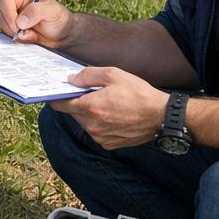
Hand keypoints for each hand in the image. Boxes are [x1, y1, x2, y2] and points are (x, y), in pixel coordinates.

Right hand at [0, 0, 71, 49]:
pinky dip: (18, 39)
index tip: (17, 26)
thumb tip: (20, 21)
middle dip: (12, 27)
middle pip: (2, 15)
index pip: (5, 0)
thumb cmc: (60, 19)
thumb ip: (36, 11)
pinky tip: (30, 37)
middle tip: (26, 33)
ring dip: (16, 34)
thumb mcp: (52, 11)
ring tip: (32, 34)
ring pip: (3, 26)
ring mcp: (14, 17)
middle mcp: (16, 4)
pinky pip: (8, 35)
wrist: (63, 34)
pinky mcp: (14, 29)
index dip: (8, 14)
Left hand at [53, 67, 170, 149]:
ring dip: (89, 113)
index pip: (61, 104)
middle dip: (78, 103)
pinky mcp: (108, 144)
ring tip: (107, 104)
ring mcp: (100, 137)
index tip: (58, 91)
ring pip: (84, 123)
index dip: (57, 97)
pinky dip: (99, 124)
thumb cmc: (139, 93)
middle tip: (91, 93)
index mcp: (91, 107)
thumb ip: (88, 75)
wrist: (161, 116)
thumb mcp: (114, 75)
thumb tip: (71, 80)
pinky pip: (95, 132)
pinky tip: (113, 116)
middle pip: (73, 113)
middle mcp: (92, 125)